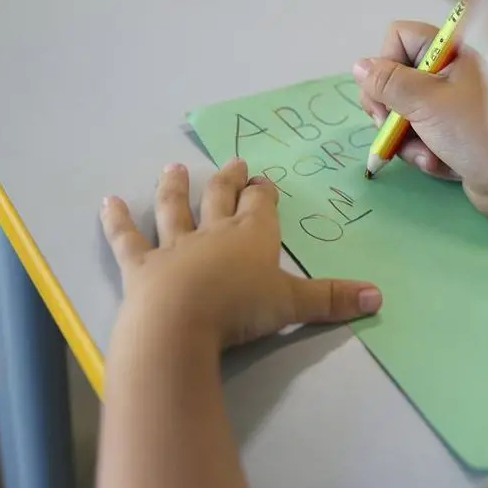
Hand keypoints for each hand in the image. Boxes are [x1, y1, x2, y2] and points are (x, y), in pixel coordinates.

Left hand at [101, 159, 381, 348]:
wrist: (180, 324)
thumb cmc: (241, 310)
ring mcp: (174, 247)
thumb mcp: (293, 305)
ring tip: (173, 168)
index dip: (263, 193)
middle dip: (229, 182)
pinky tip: (108, 202)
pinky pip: (127, 239)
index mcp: (253, 236)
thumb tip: (379, 296)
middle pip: (221, 199)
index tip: (263, 180)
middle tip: (232, 163)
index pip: (261, 207)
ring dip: (175, 189)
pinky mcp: (140, 266)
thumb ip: (332, 300)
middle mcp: (213, 233)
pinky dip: (117, 221)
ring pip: (175, 210)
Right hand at [353, 20, 487, 220]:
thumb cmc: (479, 133)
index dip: (385, 64)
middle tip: (391, 129)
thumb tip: (359, 66)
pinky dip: (426, 155)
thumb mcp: (427, 103)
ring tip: (428, 156)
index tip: (384, 94)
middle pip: (396, 80)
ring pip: (405, 116)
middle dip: (390, 111)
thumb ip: (388, 83)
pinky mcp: (456, 139)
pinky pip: (422, 141)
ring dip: (408, 140)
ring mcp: (453, 108)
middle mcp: (451, 74)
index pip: (400, 37)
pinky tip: (442, 166)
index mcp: (451, 52)